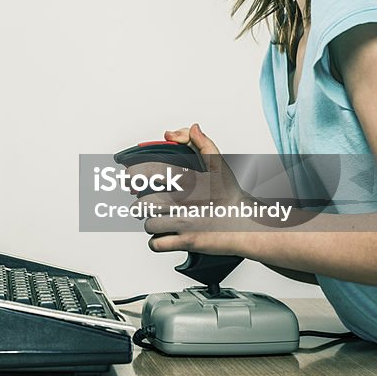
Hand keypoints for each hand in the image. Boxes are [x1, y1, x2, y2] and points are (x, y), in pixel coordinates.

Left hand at [129, 124, 252, 254]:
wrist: (248, 225)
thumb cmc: (231, 196)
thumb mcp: (219, 164)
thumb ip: (200, 143)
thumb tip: (181, 131)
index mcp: (189, 180)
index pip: (152, 172)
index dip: (134, 174)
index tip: (128, 177)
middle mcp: (185, 202)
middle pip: (143, 203)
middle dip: (139, 205)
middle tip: (143, 205)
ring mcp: (185, 223)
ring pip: (148, 224)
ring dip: (149, 223)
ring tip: (156, 220)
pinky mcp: (188, 242)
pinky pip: (157, 244)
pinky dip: (156, 242)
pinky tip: (162, 236)